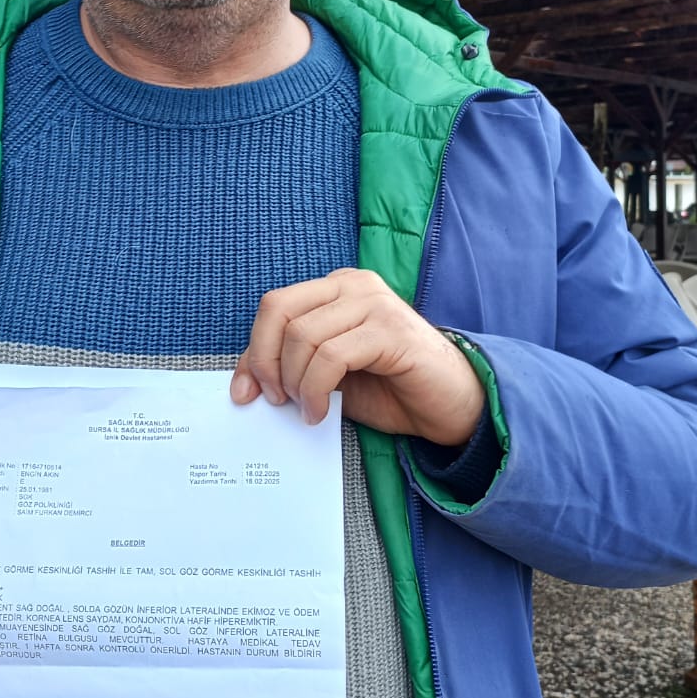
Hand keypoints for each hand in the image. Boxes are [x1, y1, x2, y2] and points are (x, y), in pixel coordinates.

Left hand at [229, 268, 483, 444]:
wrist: (452, 406)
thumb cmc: (391, 389)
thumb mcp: (328, 377)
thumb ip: (290, 367)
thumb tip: (243, 384)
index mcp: (336, 288)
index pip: (275, 307)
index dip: (252, 351)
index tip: (247, 393)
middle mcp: (354, 285)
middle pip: (279, 310)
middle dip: (265, 361)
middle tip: (277, 400)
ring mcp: (374, 303)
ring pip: (302, 335)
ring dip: (295, 383)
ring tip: (309, 409)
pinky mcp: (390, 330)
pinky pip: (331, 356)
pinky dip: (316, 389)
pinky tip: (323, 412)